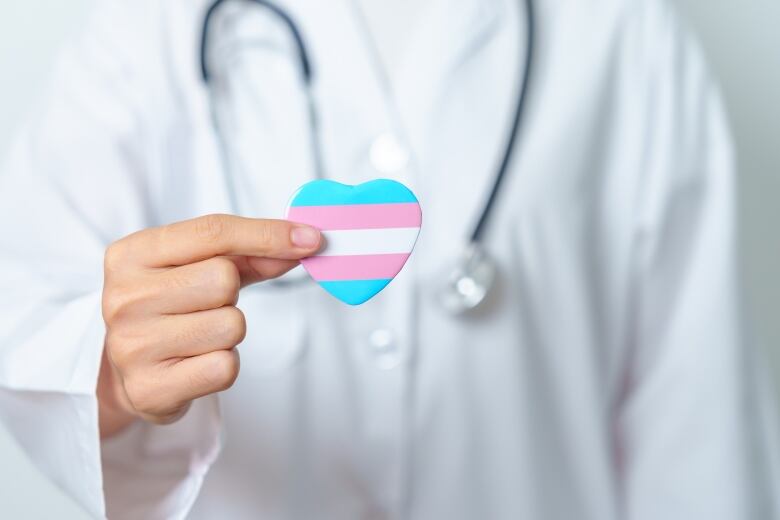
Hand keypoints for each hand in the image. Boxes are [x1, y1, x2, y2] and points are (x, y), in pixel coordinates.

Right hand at [98, 214, 320, 436]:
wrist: (126, 372)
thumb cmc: (171, 307)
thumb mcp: (200, 267)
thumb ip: (250, 253)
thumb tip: (305, 242)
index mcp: (130, 254)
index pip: (212, 232)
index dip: (267, 234)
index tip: (310, 238)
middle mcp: (124, 298)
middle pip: (224, 279)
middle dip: (231, 293)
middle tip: (207, 306)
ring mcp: (132, 346)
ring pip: (231, 325)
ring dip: (229, 331)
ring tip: (199, 335)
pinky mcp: (150, 389)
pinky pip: (225, 367)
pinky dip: (224, 364)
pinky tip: (197, 362)